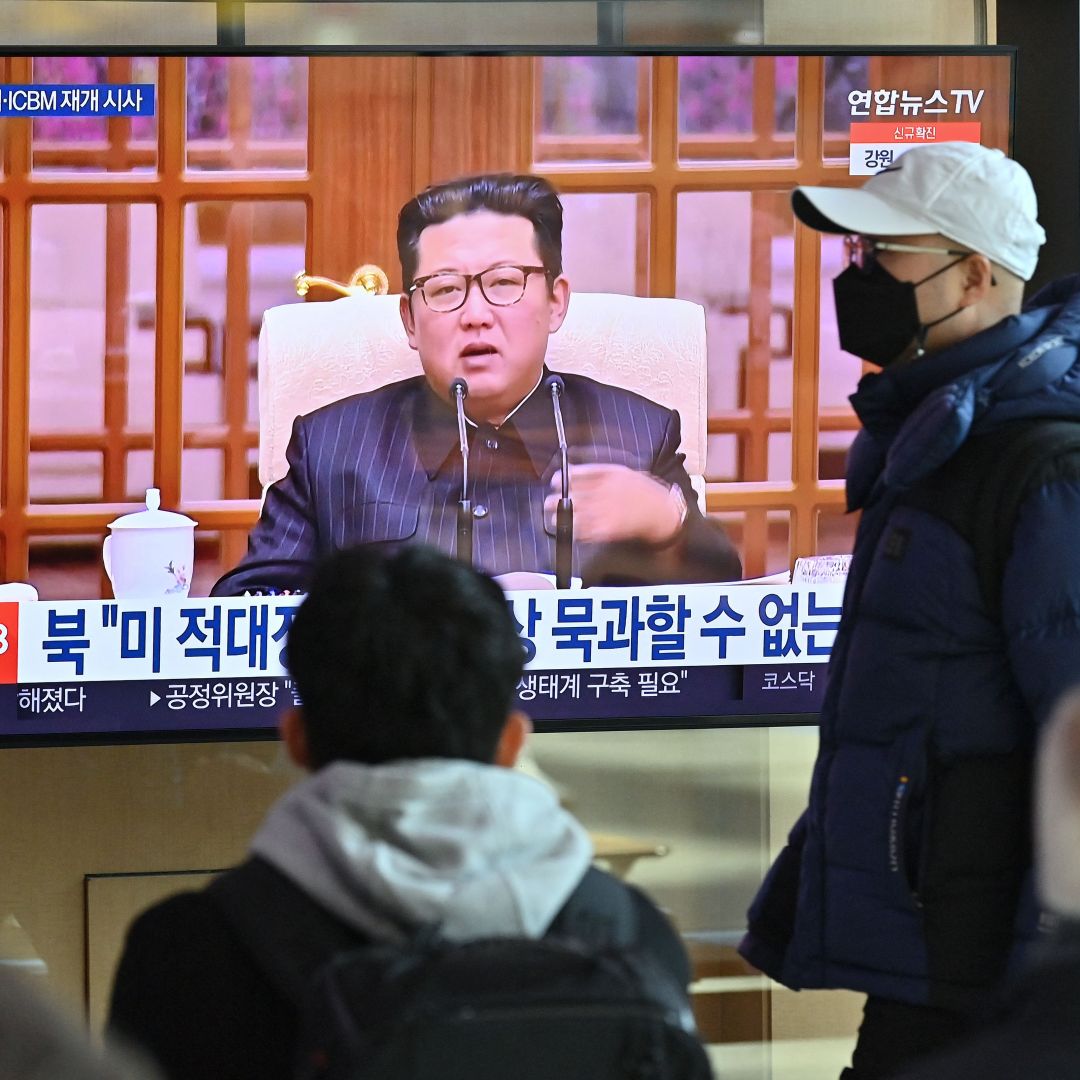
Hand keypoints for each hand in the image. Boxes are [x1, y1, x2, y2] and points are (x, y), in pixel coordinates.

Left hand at [545, 464, 684, 544]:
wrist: (663, 512)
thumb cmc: (644, 491)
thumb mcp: (623, 472)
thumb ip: (599, 472)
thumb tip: (574, 474)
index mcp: (606, 475)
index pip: (573, 476)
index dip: (560, 479)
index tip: (555, 482)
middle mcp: (602, 492)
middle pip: (568, 496)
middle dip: (554, 500)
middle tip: (549, 503)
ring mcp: (604, 512)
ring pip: (571, 516)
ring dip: (559, 518)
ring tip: (555, 519)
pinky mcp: (607, 530)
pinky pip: (583, 532)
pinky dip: (574, 531)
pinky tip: (572, 530)